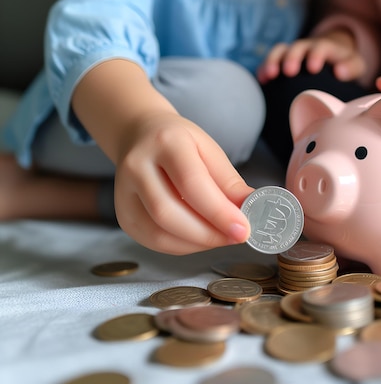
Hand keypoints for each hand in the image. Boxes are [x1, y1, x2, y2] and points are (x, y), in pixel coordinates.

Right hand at [113, 112, 253, 253]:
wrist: (140, 136)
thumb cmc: (180, 143)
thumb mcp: (210, 150)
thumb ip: (230, 182)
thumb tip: (253, 210)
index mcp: (166, 143)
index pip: (191, 183)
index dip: (219, 212)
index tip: (244, 229)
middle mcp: (137, 166)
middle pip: (169, 213)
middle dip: (208, 234)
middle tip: (237, 237)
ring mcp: (124, 193)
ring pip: (158, 233)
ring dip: (197, 244)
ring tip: (222, 237)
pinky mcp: (123, 215)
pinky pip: (154, 241)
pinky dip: (183, 247)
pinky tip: (201, 239)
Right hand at [257, 29, 365, 83]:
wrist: (332, 54)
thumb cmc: (344, 64)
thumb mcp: (355, 64)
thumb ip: (351, 67)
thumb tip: (340, 73)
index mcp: (326, 47)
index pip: (321, 47)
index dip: (316, 55)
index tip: (313, 68)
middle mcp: (307, 47)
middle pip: (297, 47)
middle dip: (292, 57)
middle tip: (289, 71)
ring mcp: (292, 52)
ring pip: (280, 51)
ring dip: (273, 61)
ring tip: (269, 74)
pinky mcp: (281, 60)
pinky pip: (270, 62)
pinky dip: (264, 69)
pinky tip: (261, 81)